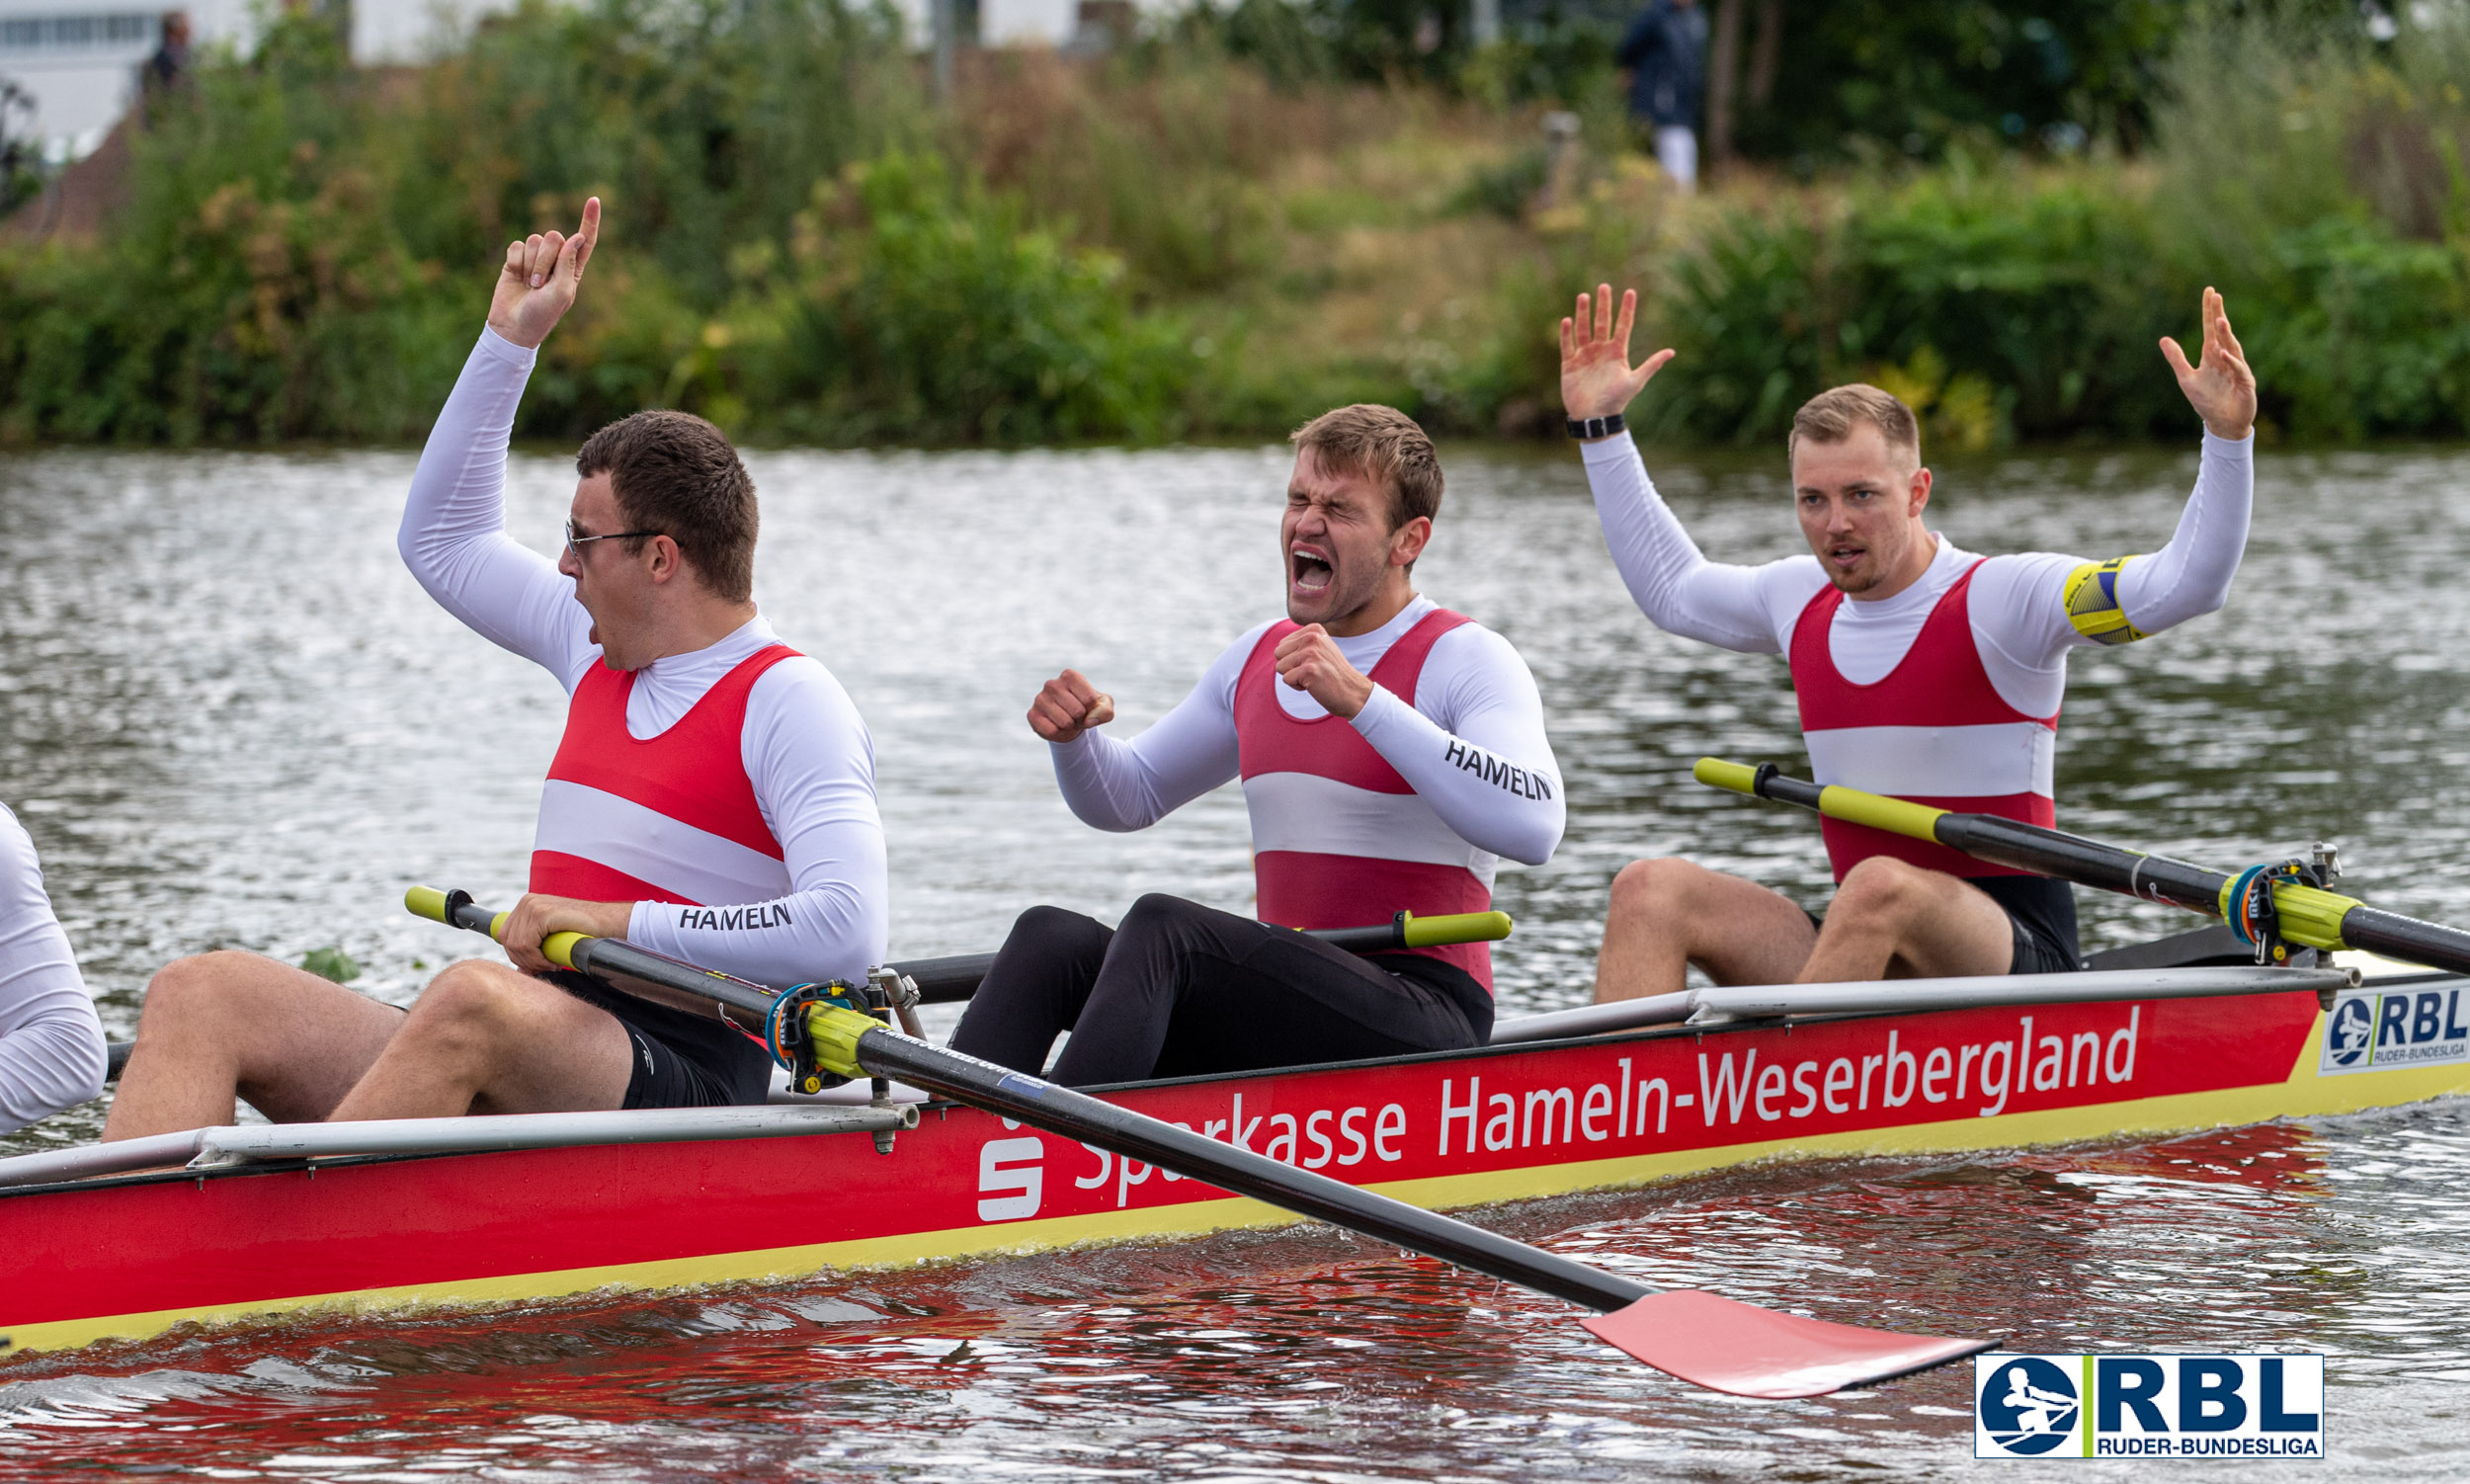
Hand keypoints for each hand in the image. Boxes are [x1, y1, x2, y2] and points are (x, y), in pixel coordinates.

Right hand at [487, 196, 600, 350]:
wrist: (513, 326)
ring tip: (530, 284)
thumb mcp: (562, 292)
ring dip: (531, 264)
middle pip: (554, 237)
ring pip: (534, 240)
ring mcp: (535, 259)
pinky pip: (517, 246)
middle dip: (546, 258)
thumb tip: (577, 237)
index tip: (594, 200)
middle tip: (540, 283)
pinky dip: (516, 262)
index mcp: (573, 269)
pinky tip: (516, 277)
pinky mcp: (515, 259)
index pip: (585, 240)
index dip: (589, 220)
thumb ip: (568, 264)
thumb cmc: (542, 314)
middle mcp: (555, 261)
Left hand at [498, 892, 632, 975]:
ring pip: (515, 944)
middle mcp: (527, 901)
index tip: (536, 965)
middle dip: (524, 960)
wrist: (609, 923)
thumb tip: (518, 971)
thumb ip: (535, 948)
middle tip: (546, 966)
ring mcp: (533, 905)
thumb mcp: (553, 939)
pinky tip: (554, 960)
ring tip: (553, 964)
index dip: (517, 955)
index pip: (504, 935)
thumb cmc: (585, 932)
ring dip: (533, 961)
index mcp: (527, 905)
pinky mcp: (542, 913)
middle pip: (506, 940)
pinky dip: (538, 959)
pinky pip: (526, 945)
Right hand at [1028, 669, 1115, 743]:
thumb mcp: (1103, 707)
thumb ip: (1105, 711)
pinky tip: (1056, 725)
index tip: (1086, 705)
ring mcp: (1040, 699)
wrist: (1068, 722)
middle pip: (1078, 711)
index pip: (1090, 698)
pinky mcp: (1032, 715)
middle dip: (1081, 718)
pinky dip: (1059, 733)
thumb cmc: (1086, 709)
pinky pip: (1052, 731)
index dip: (1092, 708)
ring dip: (1070, 726)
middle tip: (1075, 715)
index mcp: (1070, 676)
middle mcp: (1052, 684)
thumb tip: (1088, 720)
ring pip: (1065, 722)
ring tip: (1067, 719)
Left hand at [1274, 624, 1373, 718]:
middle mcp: (1312, 637)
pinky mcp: (1308, 669)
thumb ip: (1301, 642)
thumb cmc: (1332, 673)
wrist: (1352, 692)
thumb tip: (1278, 647)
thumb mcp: (1320, 648)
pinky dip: (1297, 686)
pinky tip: (1314, 685)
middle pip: (1278, 654)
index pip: (1282, 644)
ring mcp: (1310, 653)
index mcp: (1314, 629)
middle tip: (1312, 671)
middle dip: (1290, 667)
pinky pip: (1286, 680)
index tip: (1314, 662)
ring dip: (1294, 677)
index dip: (1294, 658)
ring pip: (1280, 667)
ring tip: (1313, 677)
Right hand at [1560, 283, 1674, 424]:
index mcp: (1617, 353)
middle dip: (1603, 305)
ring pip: (1584, 330)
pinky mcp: (1570, 365)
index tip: (1630, 291)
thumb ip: (1651, 365)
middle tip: (1604, 286)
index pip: (1623, 326)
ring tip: (1584, 296)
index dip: (1627, 309)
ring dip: (1584, 313)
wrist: (1594, 418)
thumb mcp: (1635, 382)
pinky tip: (1568, 320)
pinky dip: (1567, 334)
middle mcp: (1601, 351)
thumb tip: (1672, 352)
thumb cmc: (1616, 401)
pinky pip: (1567, 345)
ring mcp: (1585, 356)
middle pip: (1602, 323)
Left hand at [2161, 286, 2255, 440]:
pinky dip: (2231, 362)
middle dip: (2219, 314)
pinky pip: (2238, 370)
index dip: (2209, 311)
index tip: (2210, 291)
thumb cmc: (2206, 401)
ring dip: (2226, 335)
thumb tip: (2163, 339)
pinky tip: (2222, 353)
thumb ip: (2176, 359)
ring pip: (2232, 347)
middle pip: (2222, 333)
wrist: (2223, 423)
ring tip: (2220, 320)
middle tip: (2216, 296)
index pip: (2210, 329)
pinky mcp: (2245, 383)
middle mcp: (2226, 358)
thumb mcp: (2186, 379)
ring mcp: (2237, 369)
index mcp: (2212, 355)